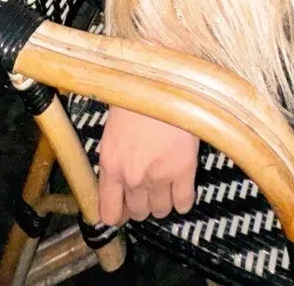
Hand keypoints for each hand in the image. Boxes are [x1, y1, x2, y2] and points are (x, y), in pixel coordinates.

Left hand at [97, 106, 198, 225]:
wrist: (164, 79)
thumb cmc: (136, 95)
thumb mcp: (114, 129)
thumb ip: (115, 158)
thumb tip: (119, 178)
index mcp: (111, 164)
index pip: (109, 212)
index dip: (118, 214)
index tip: (124, 210)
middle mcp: (132, 176)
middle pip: (138, 212)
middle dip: (143, 204)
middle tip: (148, 190)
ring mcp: (159, 175)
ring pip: (161, 210)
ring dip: (163, 202)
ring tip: (166, 186)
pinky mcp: (184, 169)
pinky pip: (183, 202)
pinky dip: (183, 200)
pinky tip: (182, 190)